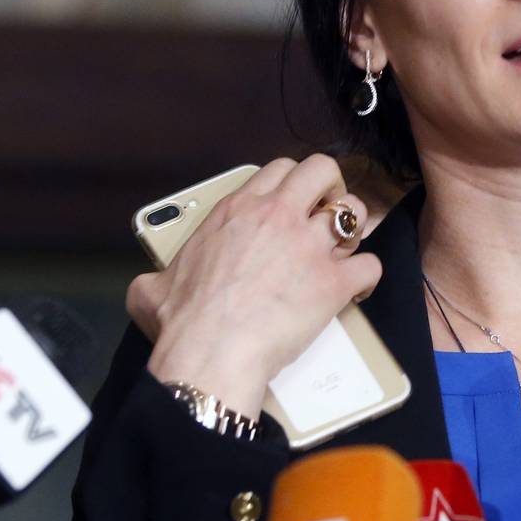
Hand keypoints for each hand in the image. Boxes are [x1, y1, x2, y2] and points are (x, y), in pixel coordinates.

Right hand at [130, 155, 382, 417]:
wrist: (210, 352)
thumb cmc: (182, 321)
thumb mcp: (153, 287)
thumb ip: (159, 275)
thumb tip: (149, 285)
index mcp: (239, 211)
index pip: (279, 168)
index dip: (293, 182)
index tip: (294, 202)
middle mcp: (278, 217)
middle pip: (321, 170)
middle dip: (330, 187)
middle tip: (326, 213)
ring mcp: (310, 247)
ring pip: (354, 211)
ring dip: (354, 228)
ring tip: (342, 250)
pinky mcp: (334, 281)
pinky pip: (370, 264)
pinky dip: (367, 276)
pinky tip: (356, 288)